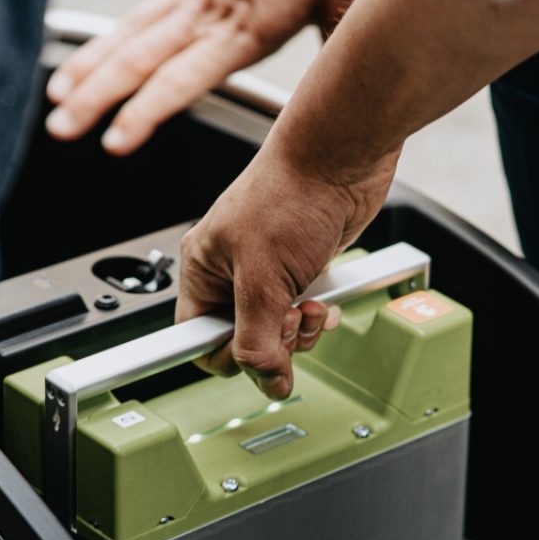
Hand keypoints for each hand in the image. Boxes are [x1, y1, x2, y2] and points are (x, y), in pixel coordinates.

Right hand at [44, 0, 360, 154]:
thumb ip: (340, 44)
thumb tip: (361, 92)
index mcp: (245, 27)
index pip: (184, 75)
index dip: (148, 108)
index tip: (116, 139)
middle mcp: (206, 14)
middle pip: (141, 60)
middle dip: (98, 99)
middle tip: (62, 130)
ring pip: (126, 38)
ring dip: (88, 74)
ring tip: (55, 106)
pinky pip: (131, 19)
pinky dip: (97, 46)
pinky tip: (73, 70)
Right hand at [175, 147, 396, 399]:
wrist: (341, 158)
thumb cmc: (292, 193)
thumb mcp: (264, 279)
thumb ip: (258, 339)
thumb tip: (265, 381)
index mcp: (202, 268)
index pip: (197, 338)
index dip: (226, 356)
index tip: (253, 360)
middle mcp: (231, 270)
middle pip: (242, 340)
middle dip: (274, 341)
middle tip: (291, 319)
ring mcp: (269, 270)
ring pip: (277, 330)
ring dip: (300, 331)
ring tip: (311, 308)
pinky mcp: (302, 268)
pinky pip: (303, 312)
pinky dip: (318, 315)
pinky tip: (325, 300)